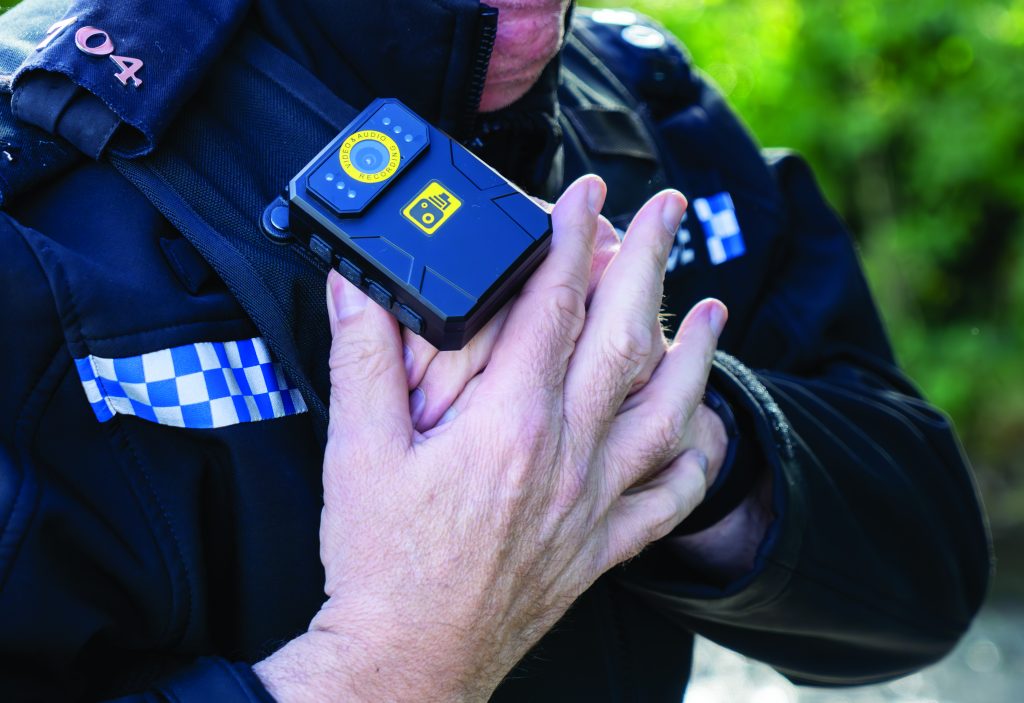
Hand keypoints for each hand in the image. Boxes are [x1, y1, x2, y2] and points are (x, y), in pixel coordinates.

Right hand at [254, 176, 723, 701]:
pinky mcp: (602, 546)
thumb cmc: (382, 562)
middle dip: (652, 262)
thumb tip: (357, 287)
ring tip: (715, 307)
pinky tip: (704, 428)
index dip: (572, 239)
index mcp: (509, 425)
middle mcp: (566, 457)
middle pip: (625, 339)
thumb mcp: (356, 452)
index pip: (552, 307)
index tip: (586, 193)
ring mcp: (594, 503)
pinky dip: (697, 457)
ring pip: (668, 412)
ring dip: (697, 353)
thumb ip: (364, 359)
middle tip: (670, 211)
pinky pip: (670, 498)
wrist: (409, 660)